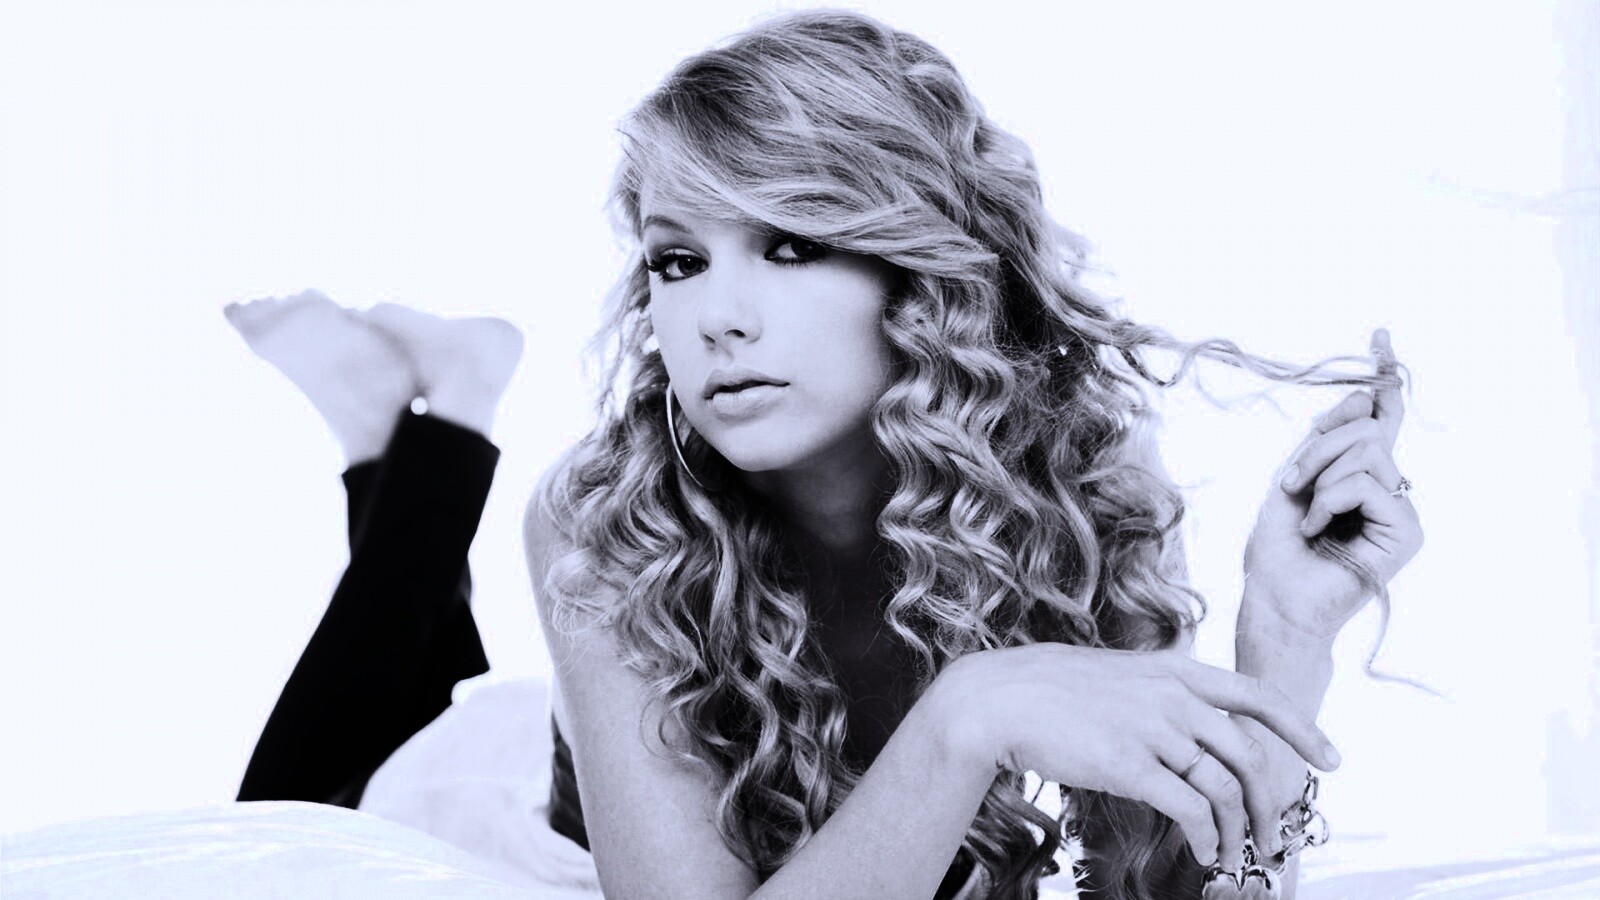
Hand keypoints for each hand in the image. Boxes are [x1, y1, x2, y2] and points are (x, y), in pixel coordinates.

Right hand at [940, 644, 1340, 870]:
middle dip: (1270, 803)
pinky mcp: (1129, 764)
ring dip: (1238, 830)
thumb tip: (1200, 734)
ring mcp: (1152, 728)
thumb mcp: (1122, 679)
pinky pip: (1190, 809)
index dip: (1301, 728)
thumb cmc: (1054, 692)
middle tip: (1272, 837)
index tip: (1331, 759)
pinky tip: (1206, 853)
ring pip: (1223, 787)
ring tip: (1234, 854)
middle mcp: (1172, 696)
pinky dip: (1208, 837)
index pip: (1256, 696)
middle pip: (1248, 755)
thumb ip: (1165, 697)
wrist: (1000, 699)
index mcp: (1175, 671)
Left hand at [1242, 328, 1423, 642]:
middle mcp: (1388, 487)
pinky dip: (1331, 500)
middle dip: (1315, 448)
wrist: (1275, 600)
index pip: (1379, 418)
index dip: (1382, 376)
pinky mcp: (1407, 532)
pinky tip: (1319, 528)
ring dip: (1318, 475)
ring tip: (1304, 512)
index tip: (1379, 334)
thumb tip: (1365, 397)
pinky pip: (1368, 483)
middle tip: (1290, 485)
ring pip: (1365, 451)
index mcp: (1359, 474)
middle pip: (1364, 427)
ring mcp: (1401, 509)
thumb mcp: (1293, 479)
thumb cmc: (1277, 551)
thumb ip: (1328, 440)